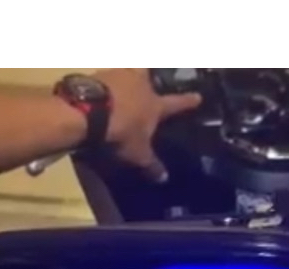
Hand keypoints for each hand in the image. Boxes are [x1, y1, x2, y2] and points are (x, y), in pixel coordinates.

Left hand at [93, 68, 200, 182]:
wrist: (90, 111)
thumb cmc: (122, 131)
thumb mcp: (138, 153)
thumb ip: (151, 164)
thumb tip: (164, 178)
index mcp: (154, 104)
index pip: (176, 104)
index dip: (187, 102)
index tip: (198, 97)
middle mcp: (140, 84)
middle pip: (148, 74)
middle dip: (148, 75)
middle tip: (145, 76)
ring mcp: (119, 75)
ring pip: (127, 70)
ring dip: (125, 76)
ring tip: (120, 82)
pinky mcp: (98, 73)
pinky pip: (106, 75)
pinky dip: (105, 82)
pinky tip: (101, 87)